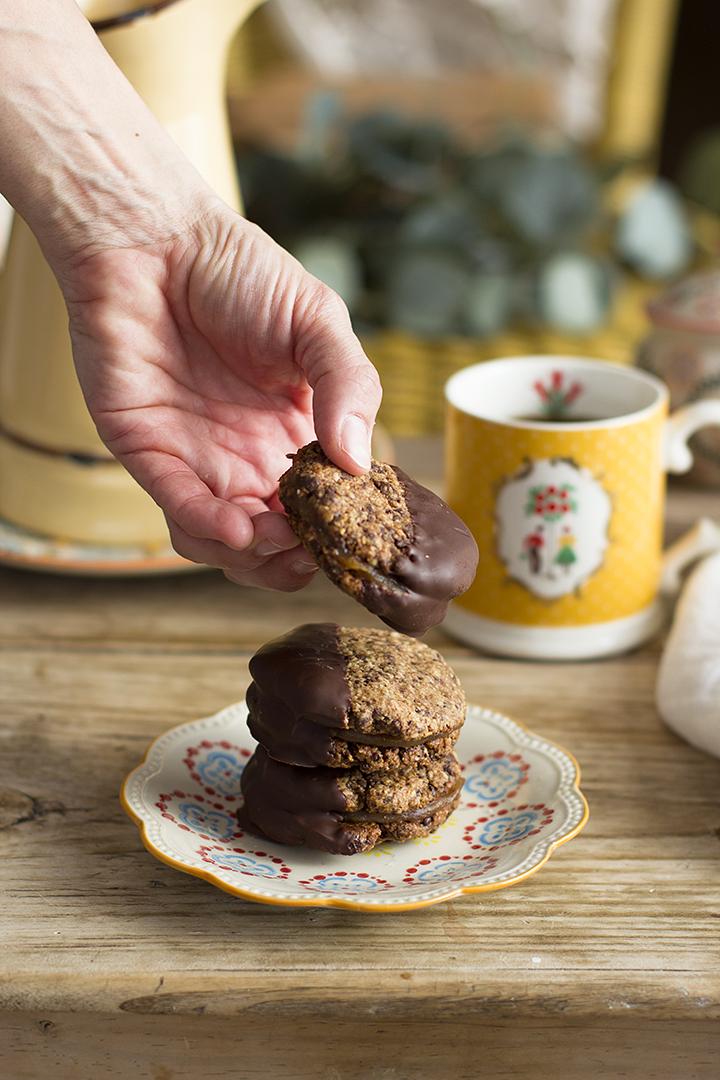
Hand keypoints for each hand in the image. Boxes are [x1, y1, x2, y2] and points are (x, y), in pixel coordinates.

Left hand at [60, 204, 381, 589]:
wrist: (155, 239)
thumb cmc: (240, 271)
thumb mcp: (319, 323)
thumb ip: (348, 387)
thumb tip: (359, 463)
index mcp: (294, 434)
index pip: (321, 503)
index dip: (338, 527)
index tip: (356, 533)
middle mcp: (247, 457)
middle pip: (275, 540)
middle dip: (294, 557)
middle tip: (312, 550)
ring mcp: (198, 459)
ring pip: (224, 542)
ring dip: (253, 555)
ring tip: (275, 538)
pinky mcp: (149, 452)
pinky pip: (178, 507)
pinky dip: (208, 527)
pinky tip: (237, 527)